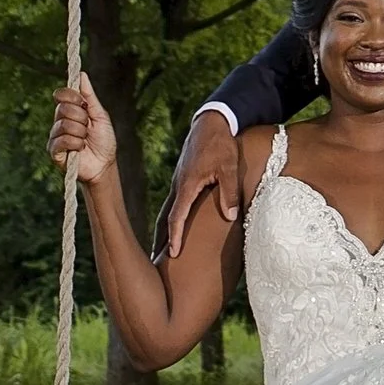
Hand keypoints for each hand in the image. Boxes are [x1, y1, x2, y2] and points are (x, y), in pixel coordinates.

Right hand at [47, 76, 116, 184]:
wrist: (104, 165)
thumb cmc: (104, 141)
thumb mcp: (100, 115)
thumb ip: (89, 96)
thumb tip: (82, 75)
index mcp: (70, 111)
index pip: (61, 94)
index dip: (72, 96)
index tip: (82, 104)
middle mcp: (59, 121)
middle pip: (63, 108)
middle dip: (81, 118)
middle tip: (88, 128)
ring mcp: (55, 136)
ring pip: (64, 125)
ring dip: (81, 133)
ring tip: (85, 140)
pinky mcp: (54, 151)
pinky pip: (62, 140)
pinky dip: (76, 144)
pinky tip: (79, 149)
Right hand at [163, 104, 240, 256]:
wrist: (212, 122)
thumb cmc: (221, 144)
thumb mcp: (229, 167)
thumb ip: (228, 192)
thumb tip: (230, 217)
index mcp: (187, 185)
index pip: (177, 217)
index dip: (174, 237)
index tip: (171, 255)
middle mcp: (179, 186)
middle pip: (165, 218)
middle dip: (159, 240)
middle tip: (153, 262)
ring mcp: (179, 183)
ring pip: (167, 211)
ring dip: (161, 231)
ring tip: (157, 251)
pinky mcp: (183, 179)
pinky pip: (173, 203)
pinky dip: (169, 219)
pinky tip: (171, 227)